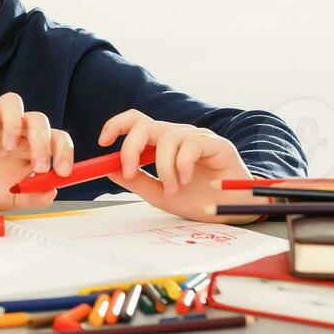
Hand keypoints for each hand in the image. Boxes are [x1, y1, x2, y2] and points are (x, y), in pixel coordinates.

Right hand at [0, 93, 73, 211]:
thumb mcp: (18, 199)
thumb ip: (35, 197)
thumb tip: (52, 191)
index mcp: (33, 146)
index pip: (57, 137)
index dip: (64, 151)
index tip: (63, 171)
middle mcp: (18, 131)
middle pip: (38, 119)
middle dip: (42, 142)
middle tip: (39, 166)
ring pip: (12, 100)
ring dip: (14, 123)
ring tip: (8, 146)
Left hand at [99, 109, 262, 224]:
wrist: (232, 211)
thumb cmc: (198, 200)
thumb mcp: (159, 194)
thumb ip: (136, 180)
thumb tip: (109, 168)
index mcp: (162, 143)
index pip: (136, 121)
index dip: (116, 125)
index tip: (102, 142)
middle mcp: (178, 135)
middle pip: (145, 124)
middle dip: (130, 147)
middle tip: (128, 171)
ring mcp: (197, 137)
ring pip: (167, 137)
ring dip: (163, 167)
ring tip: (173, 188)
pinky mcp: (216, 143)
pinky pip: (190, 145)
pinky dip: (182, 165)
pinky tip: (187, 181)